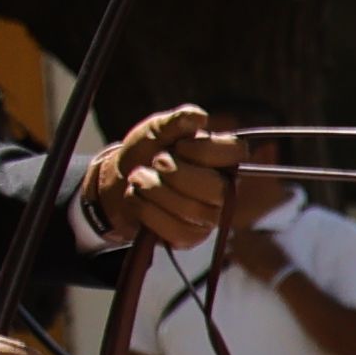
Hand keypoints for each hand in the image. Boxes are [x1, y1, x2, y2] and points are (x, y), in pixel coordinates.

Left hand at [83, 107, 236, 250]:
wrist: (118, 181)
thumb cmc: (144, 152)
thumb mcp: (155, 130)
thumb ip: (176, 122)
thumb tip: (199, 117)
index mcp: (221, 159)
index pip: (237, 154)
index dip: (206, 151)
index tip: (180, 147)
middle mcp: (223, 189)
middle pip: (215, 189)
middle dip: (176, 174)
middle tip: (155, 163)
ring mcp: (209, 216)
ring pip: (192, 210)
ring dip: (155, 191)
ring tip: (138, 178)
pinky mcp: (190, 236)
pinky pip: (176, 230)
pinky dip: (148, 211)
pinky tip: (137, 198)